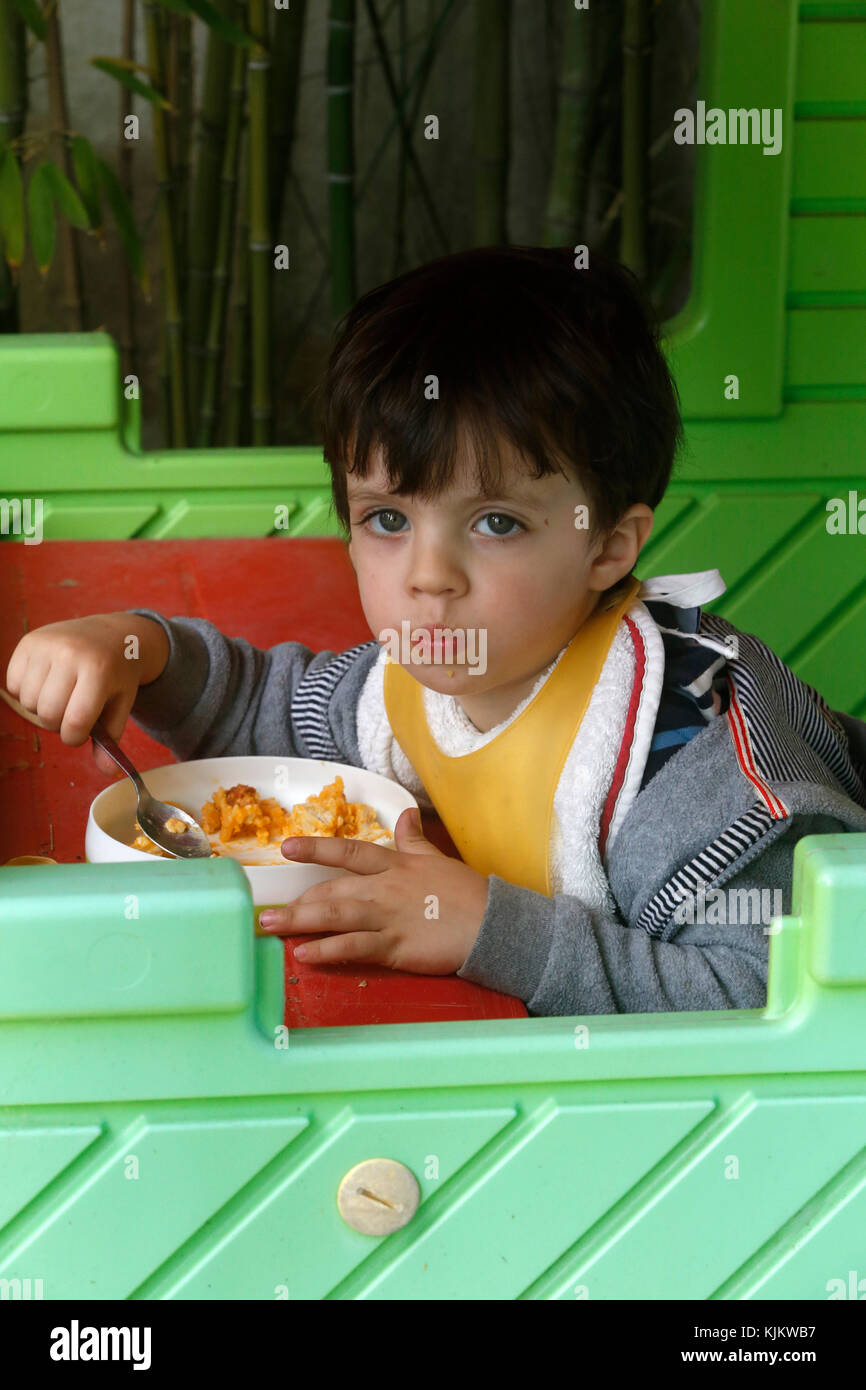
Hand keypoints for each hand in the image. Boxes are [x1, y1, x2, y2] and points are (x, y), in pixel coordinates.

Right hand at [5, 612, 168, 775]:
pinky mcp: (28, 641)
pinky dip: (26, 691)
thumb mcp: (121, 705)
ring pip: (27, 702)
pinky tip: (47, 682)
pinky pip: (13, 684)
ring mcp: (47, 644)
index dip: (75, 737)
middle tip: (72, 712)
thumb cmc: (117, 676)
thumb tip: (107, 772)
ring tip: (61, 696)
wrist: (113, 634)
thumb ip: (111, 740)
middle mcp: (70, 653)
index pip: (74, 722)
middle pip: (47, 714)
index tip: (82, 732)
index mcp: (99, 670)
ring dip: (42, 708)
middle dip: (58, 724)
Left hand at [258, 808, 490, 973]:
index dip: (316, 849)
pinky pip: (353, 947)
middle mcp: (384, 888)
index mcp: (395, 865)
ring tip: (269, 927)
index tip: (286, 848)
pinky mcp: (394, 947)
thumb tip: (406, 813)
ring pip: (334, 917)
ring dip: (298, 922)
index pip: (348, 853)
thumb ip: (414, 839)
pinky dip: (327, 951)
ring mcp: (387, 918)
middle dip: (297, 901)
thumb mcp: (437, 859)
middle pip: (332, 891)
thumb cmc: (466, 893)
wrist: (492, 924)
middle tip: (265, 911)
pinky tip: (304, 955)